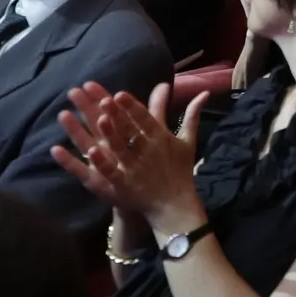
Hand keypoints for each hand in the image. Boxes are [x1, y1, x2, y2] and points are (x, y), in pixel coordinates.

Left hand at [51, 81, 206, 231]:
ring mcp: (136, 169)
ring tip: (97, 119)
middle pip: (130, 130)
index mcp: (162, 139)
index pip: (145, 119)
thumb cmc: (180, 170)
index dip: (132, 106)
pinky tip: (90, 152)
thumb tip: (205, 92)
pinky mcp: (125, 186)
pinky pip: (111, 173)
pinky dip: (101, 162)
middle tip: (102, 99)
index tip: (119, 93)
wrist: (175, 204)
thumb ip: (192, 116)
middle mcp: (149, 151)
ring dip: (109, 134)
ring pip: (120, 148)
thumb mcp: (188, 141)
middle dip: (117, 114)